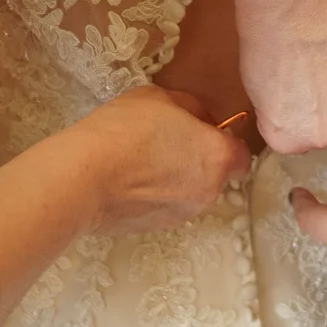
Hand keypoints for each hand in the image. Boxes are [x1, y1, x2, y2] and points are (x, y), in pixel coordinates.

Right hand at [71, 85, 251, 236]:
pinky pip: (166, 207)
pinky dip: (156, 197)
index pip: (241, 156)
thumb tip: (197, 119)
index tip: (202, 133)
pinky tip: (129, 183)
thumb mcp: (159, 97)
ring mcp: (183, 214)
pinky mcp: (157, 229)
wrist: (84, 178)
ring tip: (142, 163)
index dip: (224, 143)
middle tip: (166, 144)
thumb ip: (189, 108)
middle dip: (197, 161)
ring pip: (190, 193)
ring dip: (177, 180)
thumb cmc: (125, 129)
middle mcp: (209, 191)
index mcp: (217, 156)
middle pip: (215, 175)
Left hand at [239, 0, 326, 154]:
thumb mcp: (259, 87)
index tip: (296, 88)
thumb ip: (282, 111)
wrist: (295, 1)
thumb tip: (296, 109)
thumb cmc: (265, 37)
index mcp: (288, 139)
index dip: (297, 110)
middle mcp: (322, 138)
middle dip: (326, 107)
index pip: (297, 136)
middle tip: (319, 74)